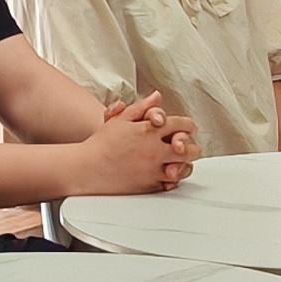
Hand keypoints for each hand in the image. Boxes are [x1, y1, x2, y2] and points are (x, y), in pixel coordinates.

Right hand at [78, 102, 193, 197]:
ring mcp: (154, 168)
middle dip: (192, 146)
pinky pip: (171, 183)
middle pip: (188, 148)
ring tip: (182, 162)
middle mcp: (156, 150)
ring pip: (184, 167)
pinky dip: (174, 178)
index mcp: (150, 130)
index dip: (188, 126)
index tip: (188, 128)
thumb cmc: (102, 143)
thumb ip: (142, 107)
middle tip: (190, 147)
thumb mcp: (120, 119)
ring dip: (186, 164)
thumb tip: (157, 97)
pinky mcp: (150, 184)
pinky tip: (170, 174)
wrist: (88, 167)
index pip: (181, 125)